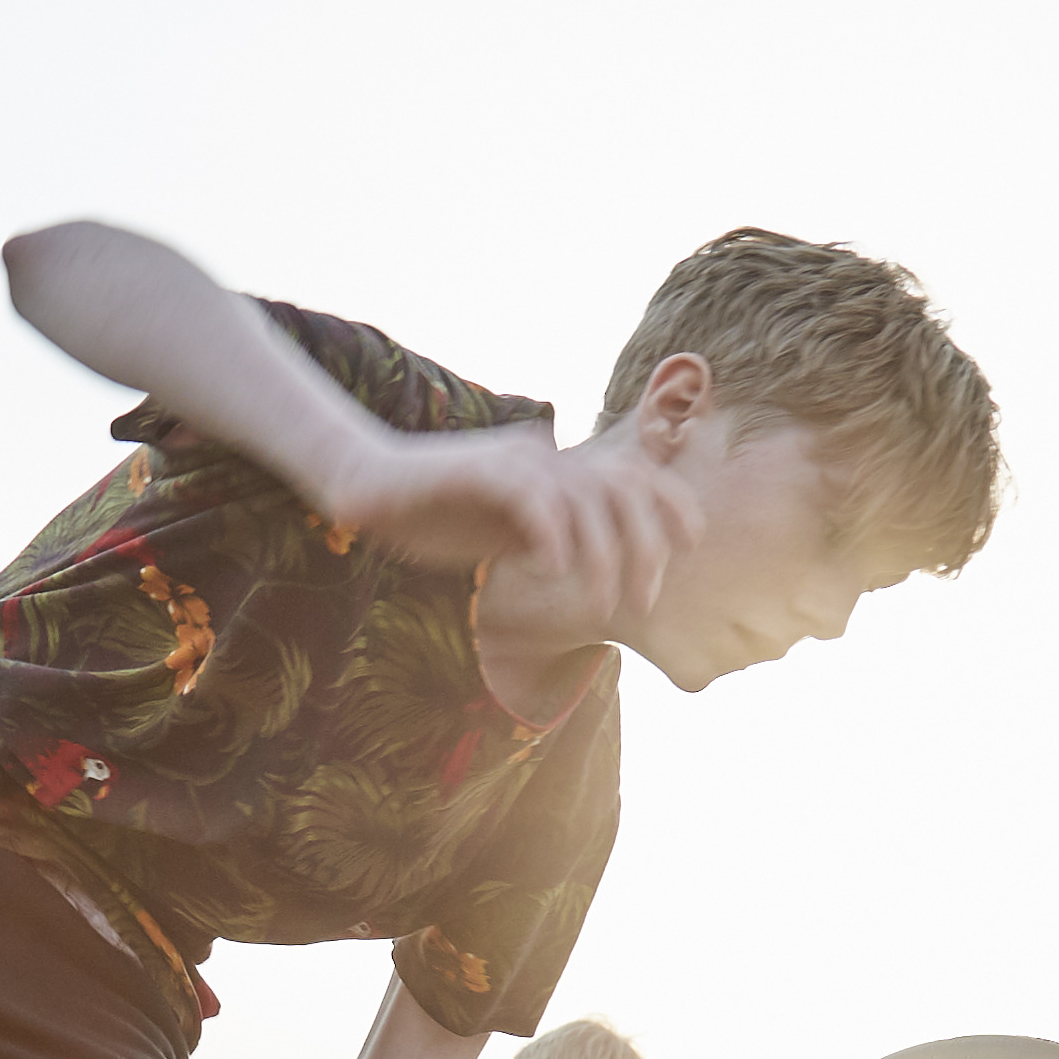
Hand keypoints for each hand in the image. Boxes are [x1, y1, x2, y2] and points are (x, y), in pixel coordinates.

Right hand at [322, 419, 700, 626]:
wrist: (366, 487)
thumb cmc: (435, 515)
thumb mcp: (506, 531)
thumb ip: (550, 539)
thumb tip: (594, 571)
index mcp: (555, 468)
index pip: (635, 474)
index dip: (672, 504)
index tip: (691, 546)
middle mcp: (543, 456)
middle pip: (623, 487)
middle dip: (645, 548)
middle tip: (643, 601)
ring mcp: (512, 461)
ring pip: (585, 499)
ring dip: (602, 557)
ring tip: (600, 602)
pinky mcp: (477, 471)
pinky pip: (532, 498)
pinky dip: (552, 536)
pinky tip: (549, 570)